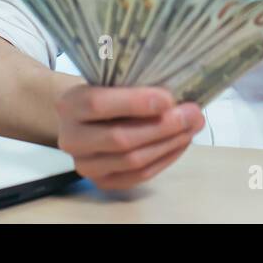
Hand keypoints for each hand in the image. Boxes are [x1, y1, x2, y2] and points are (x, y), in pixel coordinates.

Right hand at [55, 85, 204, 189]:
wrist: (82, 118)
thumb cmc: (103, 91)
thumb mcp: (108, 80)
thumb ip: (132, 84)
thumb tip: (176, 95)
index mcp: (69, 105)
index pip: (98, 105)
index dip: (135, 102)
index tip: (168, 98)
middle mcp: (71, 139)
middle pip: (120, 138)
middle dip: (162, 127)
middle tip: (192, 114)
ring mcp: (85, 165)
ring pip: (133, 161)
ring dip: (169, 144)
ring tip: (192, 127)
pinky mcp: (102, 182)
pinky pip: (139, 175)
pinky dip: (164, 159)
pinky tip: (181, 142)